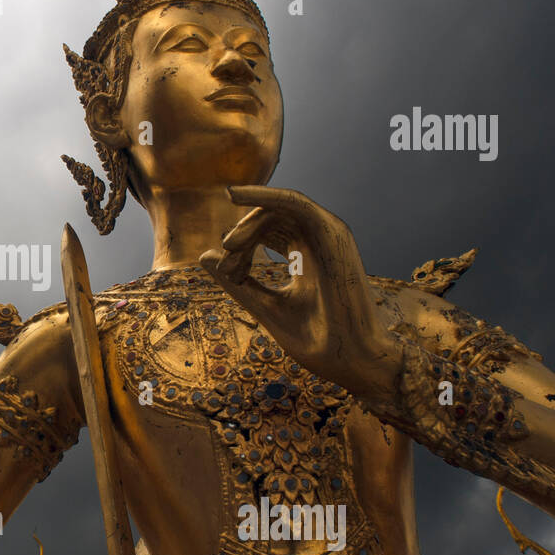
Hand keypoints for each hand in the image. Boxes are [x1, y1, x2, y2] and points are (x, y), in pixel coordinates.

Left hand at [199, 186, 402, 405]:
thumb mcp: (265, 305)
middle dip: (242, 237)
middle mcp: (316, 240)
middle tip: (228, 266)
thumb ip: (238, 282)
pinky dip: (265, 195)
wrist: (350, 359)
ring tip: (231, 246)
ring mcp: (326, 234)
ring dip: (249, 224)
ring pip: (276, 209)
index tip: (228, 275)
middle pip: (268, 219)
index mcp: (304, 255)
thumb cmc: (315, 339)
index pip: (266, 233)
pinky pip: (293, 202)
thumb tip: (204, 257)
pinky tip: (236, 195)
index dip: (241, 248)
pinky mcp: (332, 233)